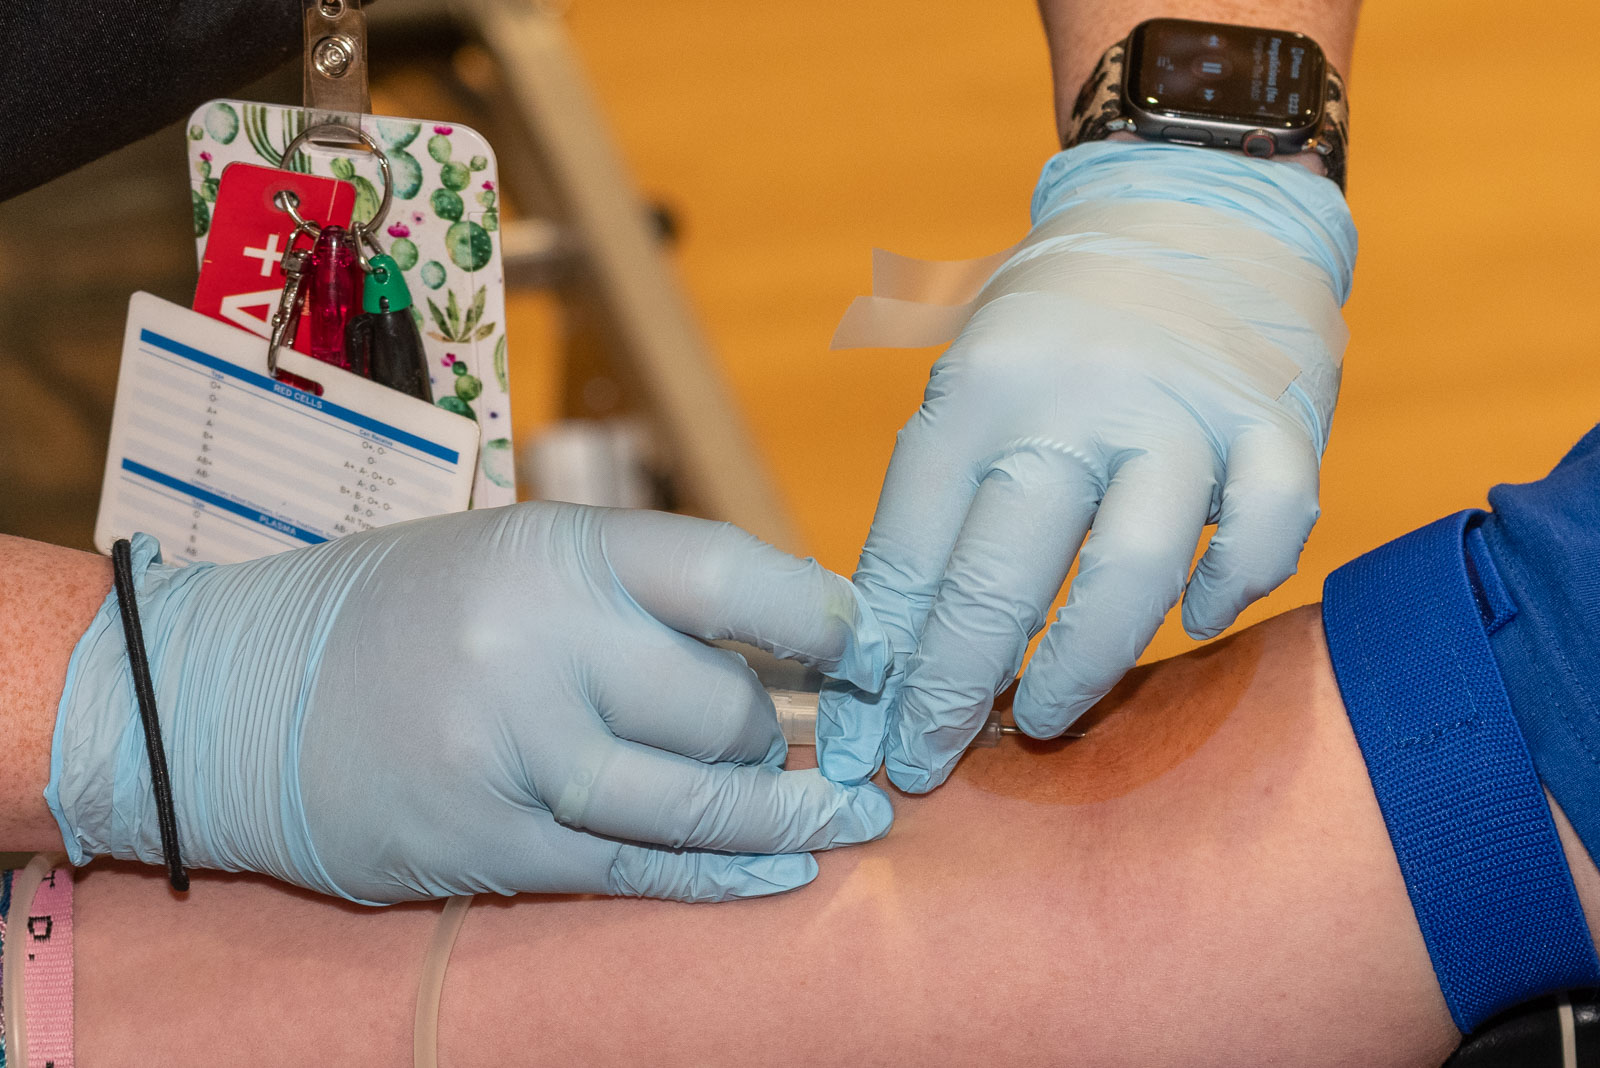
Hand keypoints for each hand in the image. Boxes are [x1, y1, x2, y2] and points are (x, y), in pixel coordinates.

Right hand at [48, 504, 892, 902]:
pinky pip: (638, 869)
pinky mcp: (494, 843)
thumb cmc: (397, 609)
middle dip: (770, 729)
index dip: (819, 617)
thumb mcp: (514, 553)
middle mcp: (540, 648)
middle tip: (780, 733)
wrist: (234, 696)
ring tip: (850, 819)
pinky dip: (724, 877)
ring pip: (695, 799)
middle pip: (723, 708)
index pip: (728, 576)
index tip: (865, 645)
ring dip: (786, 813)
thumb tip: (779, 637)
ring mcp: (516, 755)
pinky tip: (787, 875)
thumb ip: (636, 587)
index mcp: (553, 552)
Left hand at [819, 141, 1355, 791]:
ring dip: (1078, 666)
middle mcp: (1074, 397)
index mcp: (978, 388)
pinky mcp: (1278, 418)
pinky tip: (1196, 618)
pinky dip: (1232, 586)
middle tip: (925, 761)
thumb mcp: (970, 383)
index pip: (911, 549)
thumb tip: (884, 649)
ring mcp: (1182, 408)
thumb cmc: (1055, 324)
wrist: (1191, 202)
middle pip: (1001, 578)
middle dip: (950, 692)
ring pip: (1128, 575)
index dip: (881, 664)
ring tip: (1039, 717)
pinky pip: (1264, 528)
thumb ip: (938, 499)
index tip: (862, 743)